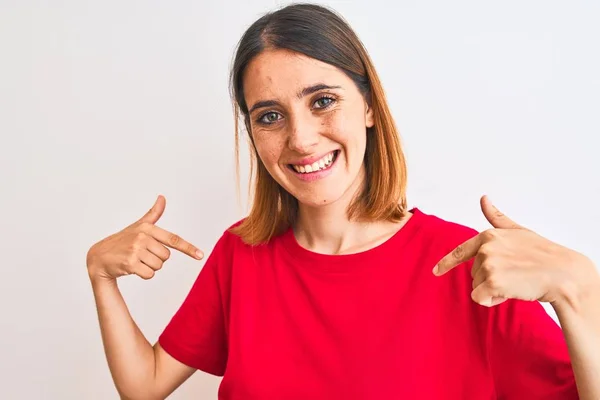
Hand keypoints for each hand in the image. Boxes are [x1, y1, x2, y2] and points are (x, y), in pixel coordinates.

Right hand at [86, 195, 203, 281]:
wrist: (99, 256)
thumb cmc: (122, 240)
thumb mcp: (138, 226)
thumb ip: (153, 213)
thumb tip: (162, 197)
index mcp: (147, 228)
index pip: (173, 239)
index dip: (188, 248)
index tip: (201, 255)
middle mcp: (142, 237)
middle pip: (166, 257)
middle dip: (156, 258)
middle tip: (142, 254)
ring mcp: (135, 250)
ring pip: (158, 266)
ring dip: (149, 267)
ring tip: (136, 260)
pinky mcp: (130, 264)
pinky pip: (150, 274)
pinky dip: (143, 274)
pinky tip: (132, 268)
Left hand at [432, 195, 593, 306]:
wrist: (563, 273)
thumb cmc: (543, 253)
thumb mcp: (518, 231)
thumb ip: (497, 218)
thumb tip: (483, 198)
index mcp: (488, 236)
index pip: (461, 251)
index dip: (447, 263)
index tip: (435, 271)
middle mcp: (486, 248)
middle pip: (474, 274)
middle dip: (491, 279)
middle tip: (515, 274)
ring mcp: (489, 264)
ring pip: (478, 287)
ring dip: (494, 290)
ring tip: (517, 281)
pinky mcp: (493, 281)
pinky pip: (480, 298)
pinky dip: (493, 300)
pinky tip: (511, 292)